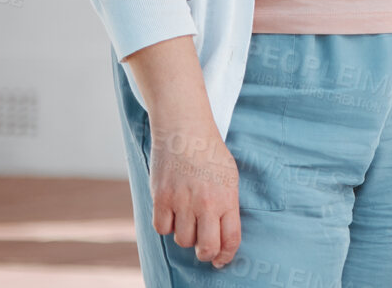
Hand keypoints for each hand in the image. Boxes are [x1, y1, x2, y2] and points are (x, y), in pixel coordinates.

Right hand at [149, 119, 241, 266]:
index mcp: (227, 198)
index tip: (221, 260)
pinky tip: (172, 211)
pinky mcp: (161, 198)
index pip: (230, 239)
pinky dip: (166, 225)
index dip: (226, 256)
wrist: (186, 130)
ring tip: (188, 217)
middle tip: (204, 249)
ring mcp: (182, 201)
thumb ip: (227, 206)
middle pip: (206, 247)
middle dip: (206, 254)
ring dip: (185, 235)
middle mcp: (206, 203)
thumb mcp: (230, 177)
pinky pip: (162, 228)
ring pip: (182, 240)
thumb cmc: (210, 153)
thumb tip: (224, 236)